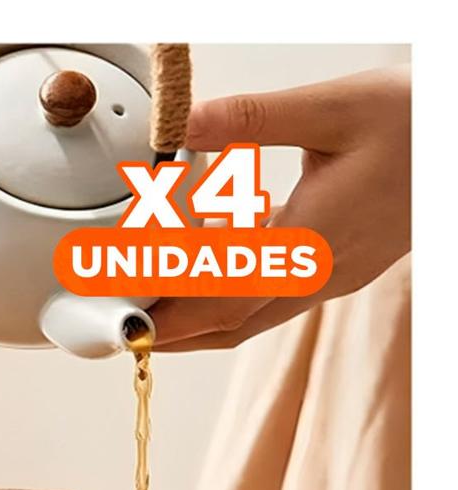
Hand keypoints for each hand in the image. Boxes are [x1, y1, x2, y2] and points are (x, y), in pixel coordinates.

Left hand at [151, 66, 410, 350]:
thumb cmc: (415, 125)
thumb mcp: (332, 107)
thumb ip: (250, 120)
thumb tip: (180, 125)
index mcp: (311, 243)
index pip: (223, 298)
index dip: (170, 316)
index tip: (127, 324)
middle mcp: (317, 275)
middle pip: (228, 325)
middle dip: (171, 332)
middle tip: (122, 329)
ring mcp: (328, 280)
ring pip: (248, 320)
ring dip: (196, 323)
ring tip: (148, 313)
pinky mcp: (335, 271)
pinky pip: (268, 302)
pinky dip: (227, 301)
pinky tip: (203, 280)